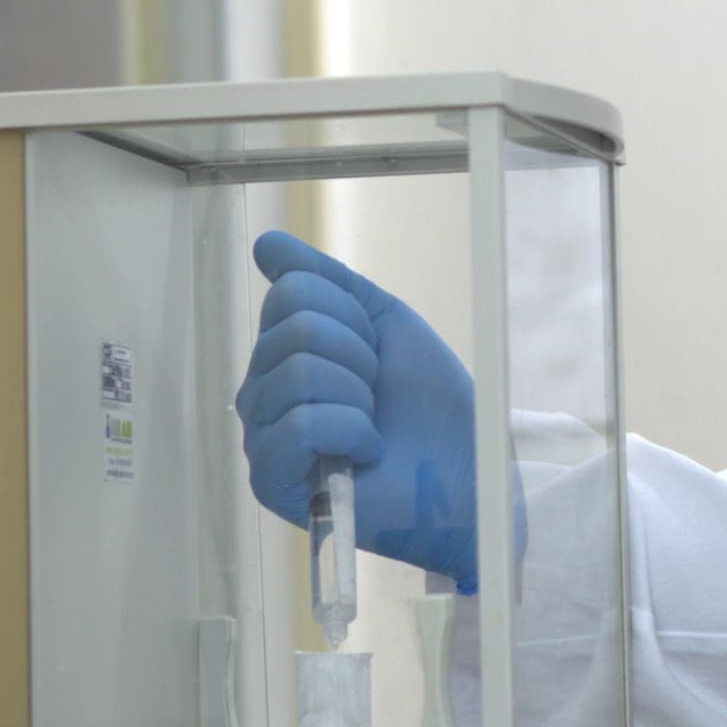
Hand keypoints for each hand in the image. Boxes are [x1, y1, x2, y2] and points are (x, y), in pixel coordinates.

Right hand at [235, 231, 482, 592]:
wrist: (464, 473)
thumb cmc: (430, 407)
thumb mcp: (386, 324)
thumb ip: (327, 282)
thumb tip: (267, 245)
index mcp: (284, 352)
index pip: (293, 291)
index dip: (354, 317)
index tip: (378, 354)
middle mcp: (262, 392)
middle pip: (294, 328)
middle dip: (359, 357)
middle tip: (378, 396)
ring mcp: (261, 437)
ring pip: (298, 372)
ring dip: (359, 398)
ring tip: (373, 428)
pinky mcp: (271, 482)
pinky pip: (297, 425)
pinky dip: (350, 433)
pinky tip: (364, 453)